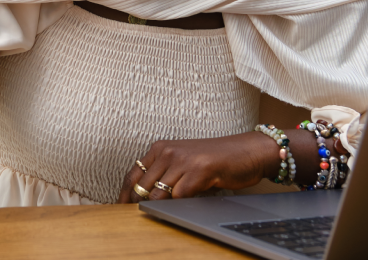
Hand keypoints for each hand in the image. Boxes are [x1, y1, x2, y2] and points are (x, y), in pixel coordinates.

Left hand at [118, 132, 281, 202]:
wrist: (246, 151)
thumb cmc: (216, 160)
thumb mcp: (184, 163)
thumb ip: (166, 176)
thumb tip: (145, 199)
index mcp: (160, 148)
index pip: (133, 174)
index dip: (125, 195)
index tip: (120, 209)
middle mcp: (168, 151)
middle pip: (142, 186)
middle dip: (139, 205)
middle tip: (138, 218)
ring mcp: (182, 160)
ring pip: (158, 194)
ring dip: (160, 207)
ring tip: (163, 214)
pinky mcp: (198, 170)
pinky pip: (179, 196)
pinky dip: (179, 206)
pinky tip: (184, 207)